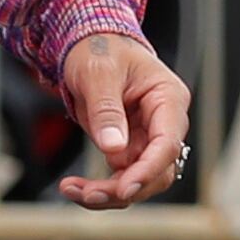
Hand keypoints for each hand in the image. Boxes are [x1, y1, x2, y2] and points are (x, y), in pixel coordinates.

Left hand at [53, 32, 189, 208]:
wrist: (89, 44)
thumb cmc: (100, 50)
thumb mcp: (98, 73)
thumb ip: (106, 110)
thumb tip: (113, 148)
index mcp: (168, 98)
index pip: (167, 144)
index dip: (147, 171)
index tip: (124, 190)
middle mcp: (164, 123)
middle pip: (157, 171)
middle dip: (124, 189)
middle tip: (88, 195)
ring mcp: (148, 138)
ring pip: (139, 181)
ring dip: (109, 193)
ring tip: (71, 190)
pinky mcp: (130, 148)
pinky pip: (121, 177)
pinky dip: (99, 187)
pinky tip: (73, 186)